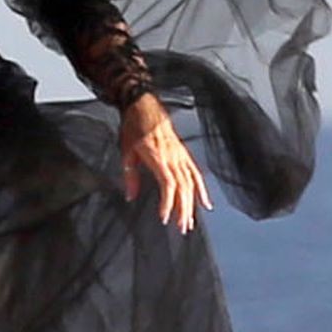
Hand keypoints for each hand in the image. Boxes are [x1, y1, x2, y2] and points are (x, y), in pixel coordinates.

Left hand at [119, 93, 211, 232]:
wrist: (143, 104)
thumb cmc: (133, 126)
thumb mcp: (126, 151)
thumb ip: (130, 176)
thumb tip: (131, 196)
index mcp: (157, 156)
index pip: (168, 184)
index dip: (168, 202)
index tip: (164, 218)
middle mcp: (173, 156)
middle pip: (183, 187)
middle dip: (183, 209)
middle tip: (182, 228)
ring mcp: (181, 155)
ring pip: (191, 183)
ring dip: (192, 204)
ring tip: (190, 222)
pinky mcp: (184, 153)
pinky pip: (196, 173)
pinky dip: (202, 189)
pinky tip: (205, 203)